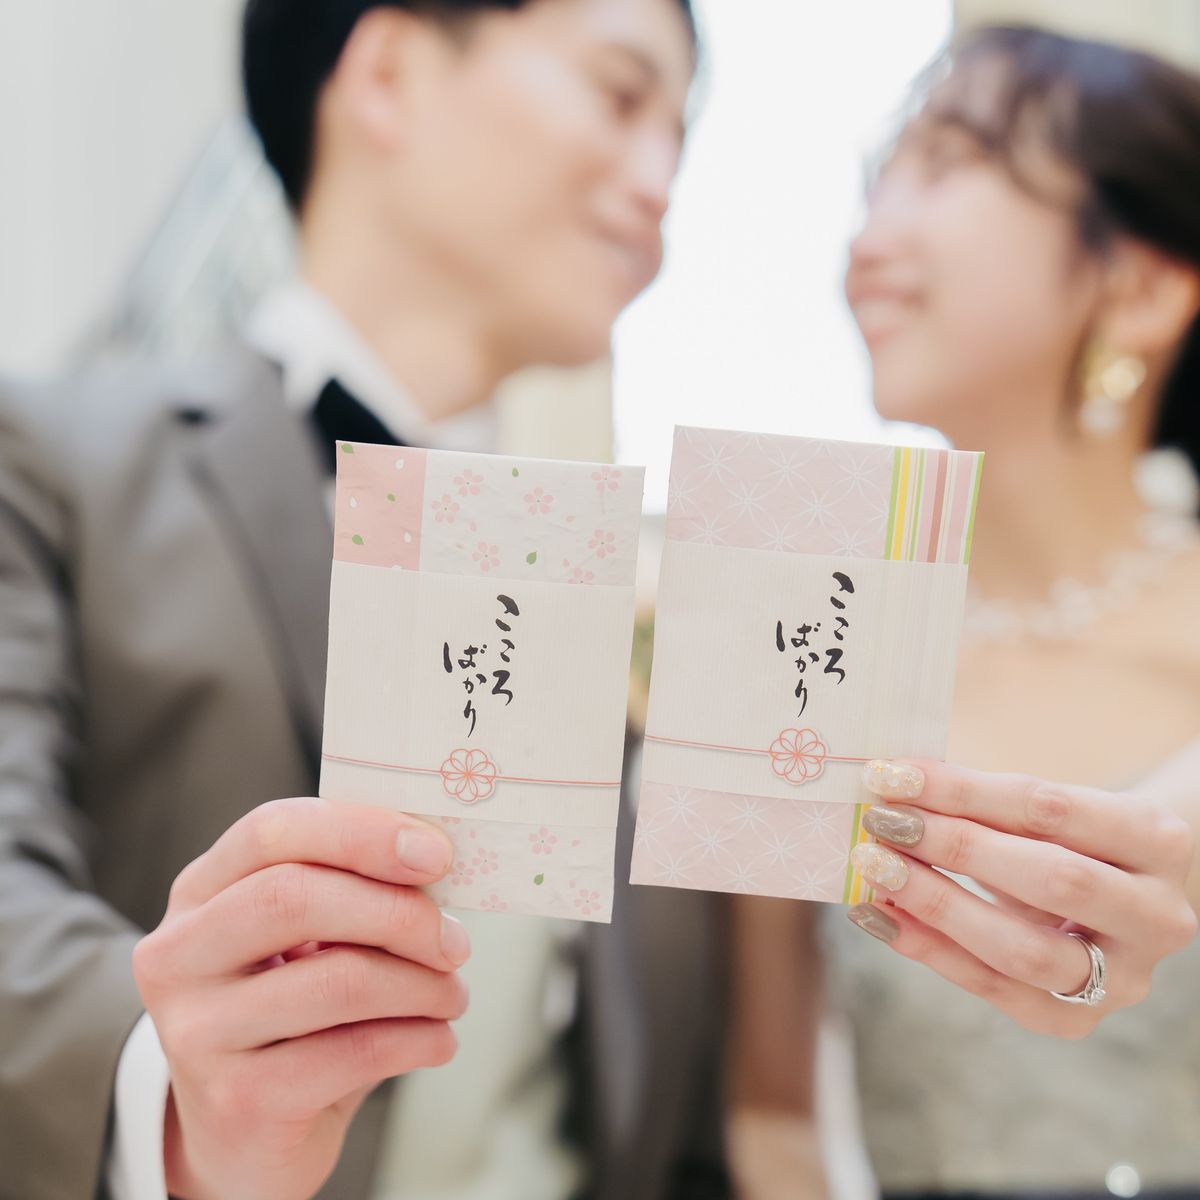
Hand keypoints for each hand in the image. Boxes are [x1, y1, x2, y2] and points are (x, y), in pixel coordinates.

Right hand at [133, 797, 468, 1199]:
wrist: (244, 1141)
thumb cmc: (294, 1015)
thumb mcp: (305, 940)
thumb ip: (351, 889)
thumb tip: (436, 857)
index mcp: (200, 891)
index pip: (273, 830)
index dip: (361, 832)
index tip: (437, 853)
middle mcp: (179, 955)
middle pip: (296, 897)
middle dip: (399, 912)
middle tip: (455, 942)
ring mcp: (197, 1032)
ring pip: (338, 981)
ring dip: (422, 985)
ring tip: (452, 995)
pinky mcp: (237, 1101)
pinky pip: (355, 1054)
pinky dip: (419, 1039)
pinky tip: (438, 1039)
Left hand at [845, 760, 1197, 1036]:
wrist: (1121, 896)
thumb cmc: (1069, 837)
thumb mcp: (1048, 810)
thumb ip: (983, 802)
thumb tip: (892, 787)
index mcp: (1157, 840)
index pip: (1050, 809)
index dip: (965, 792)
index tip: (893, 775)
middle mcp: (1156, 915)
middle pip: (1051, 880)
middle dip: (955, 848)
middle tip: (882, 822)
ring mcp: (1124, 978)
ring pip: (1023, 948)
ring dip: (936, 904)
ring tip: (875, 868)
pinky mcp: (1076, 1019)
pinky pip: (993, 988)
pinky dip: (927, 949)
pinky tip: (878, 915)